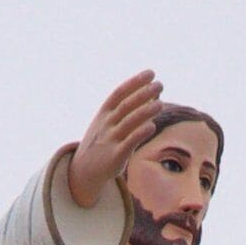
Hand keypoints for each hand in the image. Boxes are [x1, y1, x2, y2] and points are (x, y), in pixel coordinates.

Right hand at [69, 71, 163, 210]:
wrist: (84, 171)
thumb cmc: (103, 143)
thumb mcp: (109, 124)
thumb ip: (129, 112)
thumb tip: (153, 97)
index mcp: (104, 113)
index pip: (120, 93)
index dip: (135, 82)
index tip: (151, 73)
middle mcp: (106, 124)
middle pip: (126, 105)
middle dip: (143, 93)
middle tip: (160, 85)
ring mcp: (110, 139)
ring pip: (129, 122)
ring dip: (145, 111)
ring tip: (161, 104)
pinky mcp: (116, 156)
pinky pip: (129, 142)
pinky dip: (140, 133)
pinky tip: (152, 126)